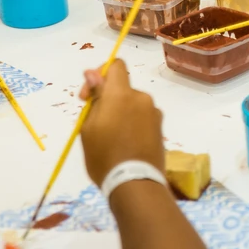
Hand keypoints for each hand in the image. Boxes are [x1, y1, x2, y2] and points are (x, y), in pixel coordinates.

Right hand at [79, 60, 165, 185]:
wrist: (135, 183)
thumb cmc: (104, 156)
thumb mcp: (89, 127)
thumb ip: (94, 97)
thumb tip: (93, 73)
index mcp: (122, 94)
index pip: (116, 65)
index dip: (100, 73)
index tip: (88, 95)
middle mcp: (142, 98)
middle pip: (123, 89)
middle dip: (108, 100)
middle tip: (96, 124)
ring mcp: (155, 113)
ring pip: (132, 105)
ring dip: (121, 113)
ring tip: (110, 139)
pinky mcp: (161, 128)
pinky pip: (142, 118)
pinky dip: (133, 125)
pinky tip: (125, 145)